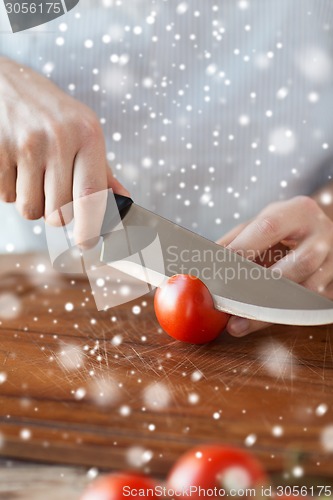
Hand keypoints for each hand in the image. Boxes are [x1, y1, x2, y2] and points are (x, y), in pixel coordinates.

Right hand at [0, 57, 128, 243]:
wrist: (5, 83)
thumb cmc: (52, 113)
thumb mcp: (83, 132)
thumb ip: (103, 170)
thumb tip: (124, 202)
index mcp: (87, 134)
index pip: (92, 195)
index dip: (90, 227)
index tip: (87, 243)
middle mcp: (58, 139)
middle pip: (59, 213)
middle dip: (56, 214)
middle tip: (53, 191)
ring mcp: (25, 145)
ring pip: (31, 210)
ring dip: (33, 203)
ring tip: (33, 173)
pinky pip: (7, 197)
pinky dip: (11, 190)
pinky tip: (15, 164)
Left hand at [217, 196, 332, 336]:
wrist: (320, 232)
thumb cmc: (285, 227)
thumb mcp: (262, 223)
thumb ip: (235, 240)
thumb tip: (203, 262)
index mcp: (299, 212)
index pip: (269, 228)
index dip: (243, 248)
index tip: (218, 267)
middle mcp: (322, 236)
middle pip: (298, 264)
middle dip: (261, 286)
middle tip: (229, 302)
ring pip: (306, 291)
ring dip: (268, 311)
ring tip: (237, 322)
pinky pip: (308, 306)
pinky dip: (279, 317)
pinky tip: (255, 322)